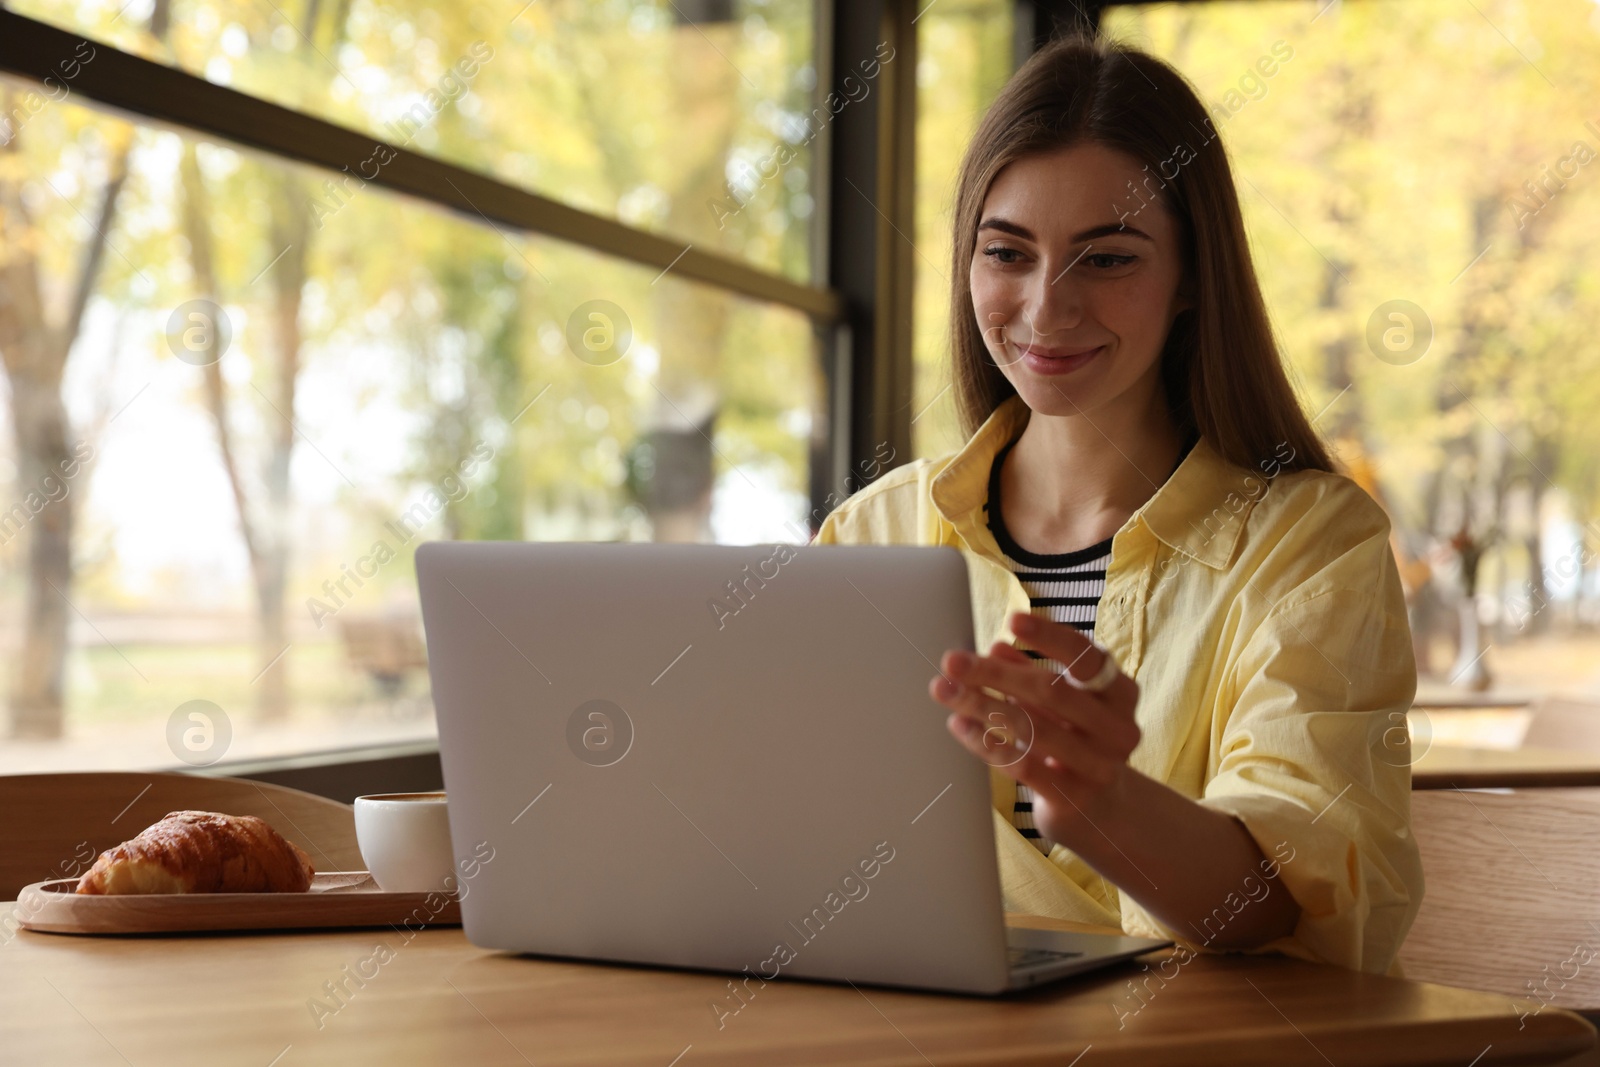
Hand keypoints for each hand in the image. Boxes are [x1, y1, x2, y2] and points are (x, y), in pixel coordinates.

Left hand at [929, 611, 1141, 843]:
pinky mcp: (1073, 798)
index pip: (1087, 657)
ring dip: (981, 705)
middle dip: (996, 673)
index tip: (1012, 619)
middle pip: (1051, 692)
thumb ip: (1032, 674)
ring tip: (945, 690)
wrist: (1102, 813)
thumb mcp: (1062, 705)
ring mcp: (1098, 767)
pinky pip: (1021, 765)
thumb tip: (995, 647)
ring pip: (1030, 729)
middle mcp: (1117, 730)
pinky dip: (986, 742)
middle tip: (953, 661)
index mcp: (1120, 694)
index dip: (1050, 637)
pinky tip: (960, 725)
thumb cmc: (1077, 742)